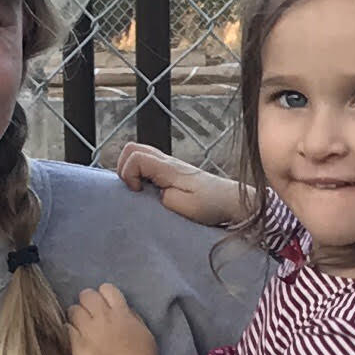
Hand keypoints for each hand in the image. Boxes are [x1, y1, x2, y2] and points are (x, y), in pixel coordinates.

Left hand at [66, 282, 162, 354]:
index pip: (106, 289)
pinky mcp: (76, 346)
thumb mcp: (144, 331)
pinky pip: (67, 329)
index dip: (105, 296)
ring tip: (81, 327)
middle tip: (91, 314)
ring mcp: (87, 331)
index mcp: (121, 312)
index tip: (105, 305)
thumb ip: (131, 316)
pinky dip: (71, 331)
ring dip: (77, 316)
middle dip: (88, 302)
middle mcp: (102, 317)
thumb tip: (121, 310)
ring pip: (73, 310)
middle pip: (86, 295)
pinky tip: (76, 339)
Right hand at [113, 142, 246, 225]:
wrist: (231, 201)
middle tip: (133, 190)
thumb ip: (163, 198)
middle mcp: (167, 162)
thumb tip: (149, 193)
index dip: (128, 173)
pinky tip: (149, 191)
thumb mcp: (185, 206)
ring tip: (141, 192)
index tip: (138, 192)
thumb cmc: (212, 204)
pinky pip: (147, 164)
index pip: (135, 156)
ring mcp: (169, 165)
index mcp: (168, 168)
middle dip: (123, 167)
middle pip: (133, 148)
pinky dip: (140, 174)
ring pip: (139, 154)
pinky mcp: (172, 172)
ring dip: (131, 171)